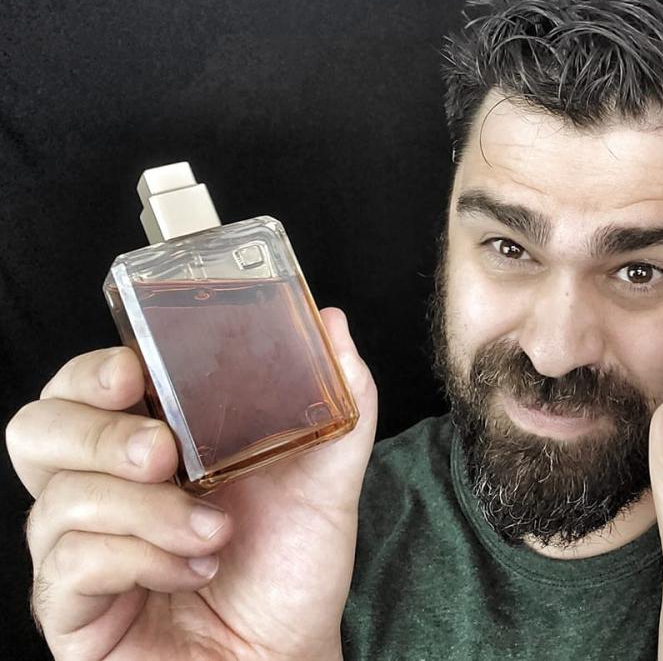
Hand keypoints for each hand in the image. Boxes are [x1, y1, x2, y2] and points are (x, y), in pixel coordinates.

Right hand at [6, 307, 377, 659]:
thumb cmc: (293, 565)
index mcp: (146, 444)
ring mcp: (77, 551)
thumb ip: (337, 401)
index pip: (80, 388)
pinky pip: (68, 566)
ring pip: (60, 500)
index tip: (134, 372)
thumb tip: (332, 323)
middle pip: (36, 431)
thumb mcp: (326, 476)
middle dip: (98, 433)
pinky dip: (139, 560)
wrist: (293, 653)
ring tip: (214, 534)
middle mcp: (100, 490)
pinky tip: (194, 570)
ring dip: (148, 511)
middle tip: (163, 452)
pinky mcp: (71, 611)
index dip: (90, 372)